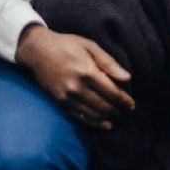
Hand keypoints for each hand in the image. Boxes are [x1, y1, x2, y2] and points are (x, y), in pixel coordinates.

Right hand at [15, 25, 134, 128]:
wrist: (37, 51)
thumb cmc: (67, 45)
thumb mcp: (90, 46)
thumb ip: (109, 63)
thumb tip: (127, 78)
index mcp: (88, 72)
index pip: (112, 92)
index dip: (124, 100)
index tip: (131, 105)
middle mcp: (77, 87)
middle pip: (104, 105)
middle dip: (118, 109)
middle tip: (126, 110)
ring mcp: (67, 97)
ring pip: (93, 114)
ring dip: (107, 117)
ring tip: (116, 116)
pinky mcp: (59, 102)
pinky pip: (79, 117)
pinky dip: (93, 123)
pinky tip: (104, 124)